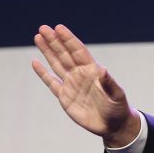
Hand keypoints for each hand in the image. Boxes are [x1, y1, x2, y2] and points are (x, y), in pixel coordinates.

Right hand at [32, 24, 139, 148]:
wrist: (112, 125)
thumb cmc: (118, 108)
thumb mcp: (116, 95)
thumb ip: (109, 83)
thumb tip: (102, 69)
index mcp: (92, 71)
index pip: (78, 51)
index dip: (68, 39)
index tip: (58, 28)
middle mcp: (80, 74)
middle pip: (64, 54)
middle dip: (54, 41)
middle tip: (43, 27)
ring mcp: (71, 84)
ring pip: (56, 64)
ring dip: (47, 51)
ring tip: (38, 37)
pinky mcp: (65, 97)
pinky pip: (51, 82)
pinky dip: (43, 73)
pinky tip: (35, 62)